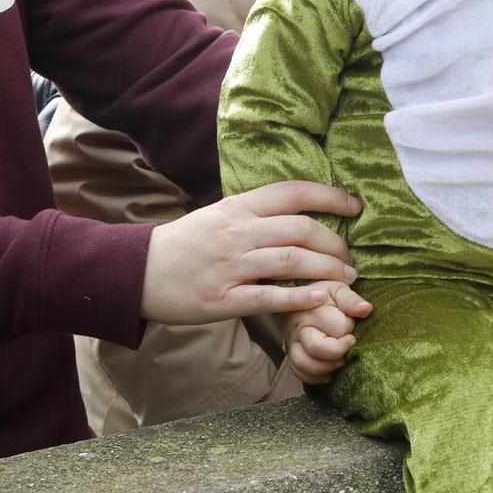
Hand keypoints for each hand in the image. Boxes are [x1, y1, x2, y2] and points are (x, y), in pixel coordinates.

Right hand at [141, 181, 359, 323]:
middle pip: (302, 229)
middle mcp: (238, 233)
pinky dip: (301, 297)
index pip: (294, 193)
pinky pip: (271, 297)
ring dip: (328, 270)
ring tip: (347, 279)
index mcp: (238, 207)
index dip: (330, 196)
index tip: (354, 206)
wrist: (138, 273)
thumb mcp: (220, 215)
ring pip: (293, 261)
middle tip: (350, 257)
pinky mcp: (224, 300)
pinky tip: (322, 297)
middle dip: (335, 243)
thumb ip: (257, 213)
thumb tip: (301, 209)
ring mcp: (231, 267)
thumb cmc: (186, 243)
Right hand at [281, 281, 373, 384]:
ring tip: (341, 360)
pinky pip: (298, 373)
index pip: (337, 328)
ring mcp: (292, 343)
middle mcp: (298, 329)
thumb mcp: (337, 289)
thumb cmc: (323, 294)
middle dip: (339, 352)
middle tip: (349, 345)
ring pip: (304, 364)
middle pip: (316, 349)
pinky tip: (329, 372)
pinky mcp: (290, 355)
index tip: (353, 325)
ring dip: (327, 368)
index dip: (349, 330)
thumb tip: (366, 309)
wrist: (299, 297)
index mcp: (312, 310)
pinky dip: (315, 377)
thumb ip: (351, 300)